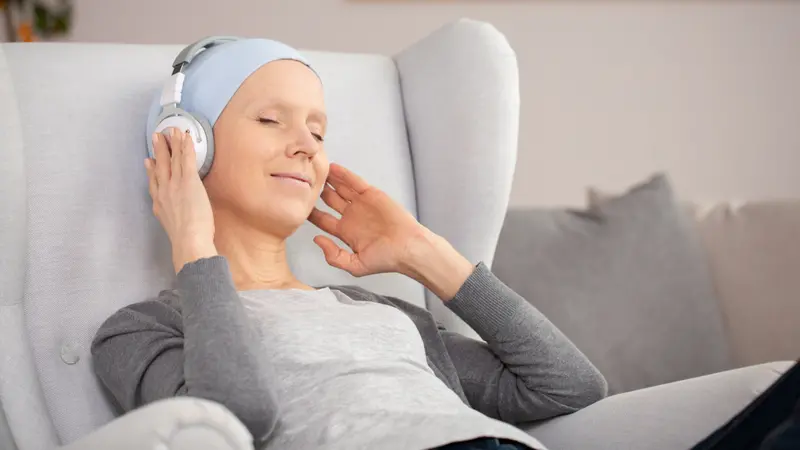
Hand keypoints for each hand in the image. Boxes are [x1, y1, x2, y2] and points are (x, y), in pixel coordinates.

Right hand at [145, 128, 216, 272]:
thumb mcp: (170, 226)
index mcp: (159, 204)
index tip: (149, 161)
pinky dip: (185, 146)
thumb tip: (170, 213)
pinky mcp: (188, 181)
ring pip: (172, 159)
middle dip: (158, 150)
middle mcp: (164, 191)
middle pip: (160, 166)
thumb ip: (169, 217)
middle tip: (156, 137)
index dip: (151, 170)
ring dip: (172, 143)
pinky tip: (185, 137)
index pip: (154, 182)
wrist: (188, 239)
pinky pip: (185, 159)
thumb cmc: (186, 239)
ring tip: (171, 131)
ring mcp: (175, 185)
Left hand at [308, 163, 430, 277]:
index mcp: (346, 232)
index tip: (299, 206)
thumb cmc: (386, 259)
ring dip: (329, 181)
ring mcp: (361, 204)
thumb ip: (334, 256)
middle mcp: (352, 216)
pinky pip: (355, 182)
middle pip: (329, 201)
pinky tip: (333, 168)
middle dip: (317, 193)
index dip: (311, 213)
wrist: (408, 248)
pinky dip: (344, 175)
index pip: (323, 220)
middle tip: (304, 184)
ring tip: (316, 171)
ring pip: (340, 189)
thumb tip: (317, 240)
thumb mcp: (355, 265)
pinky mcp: (372, 195)